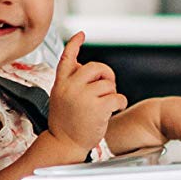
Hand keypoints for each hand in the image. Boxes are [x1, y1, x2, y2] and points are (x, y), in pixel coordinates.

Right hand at [48, 31, 126, 155]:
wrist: (64, 144)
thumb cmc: (64, 124)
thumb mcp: (60, 98)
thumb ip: (69, 82)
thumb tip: (78, 65)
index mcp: (61, 83)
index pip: (67, 58)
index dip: (75, 44)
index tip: (81, 35)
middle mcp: (71, 87)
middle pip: (96, 67)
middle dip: (107, 75)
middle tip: (108, 86)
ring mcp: (84, 96)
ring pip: (109, 83)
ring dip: (112, 93)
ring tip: (106, 105)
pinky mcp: (98, 107)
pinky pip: (117, 97)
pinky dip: (120, 103)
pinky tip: (114, 110)